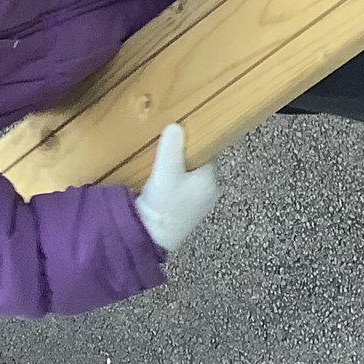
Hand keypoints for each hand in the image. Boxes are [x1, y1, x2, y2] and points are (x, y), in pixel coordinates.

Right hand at [133, 123, 218, 253]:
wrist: (153, 237)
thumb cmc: (163, 203)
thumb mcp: (165, 169)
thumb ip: (171, 146)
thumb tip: (176, 126)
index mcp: (210, 180)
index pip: (207, 153)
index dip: (193, 144)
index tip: (179, 137)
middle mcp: (210, 193)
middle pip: (199, 167)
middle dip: (185, 159)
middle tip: (166, 153)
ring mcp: (200, 207)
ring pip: (191, 181)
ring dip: (179, 175)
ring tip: (162, 170)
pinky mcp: (188, 216)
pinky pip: (185, 193)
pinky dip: (176, 188)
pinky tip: (162, 187)